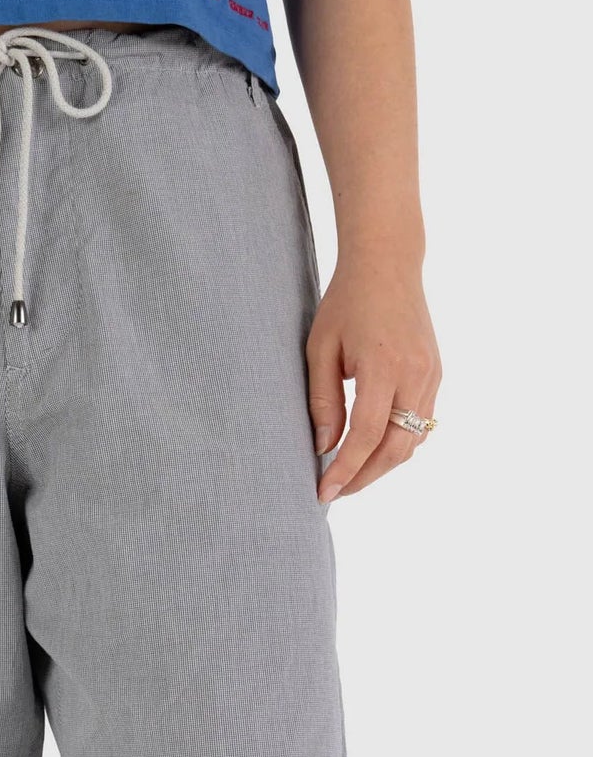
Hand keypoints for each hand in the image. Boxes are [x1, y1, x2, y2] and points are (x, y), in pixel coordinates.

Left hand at [307, 254, 439, 501]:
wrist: (388, 263)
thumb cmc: (346, 302)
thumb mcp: (321, 349)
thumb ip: (323, 400)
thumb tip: (325, 448)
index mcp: (384, 366)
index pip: (366, 436)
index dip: (345, 470)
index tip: (324, 493)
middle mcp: (416, 374)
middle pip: (395, 448)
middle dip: (364, 477)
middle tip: (335, 492)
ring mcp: (431, 374)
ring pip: (412, 441)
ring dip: (382, 466)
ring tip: (350, 476)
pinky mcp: (436, 373)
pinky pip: (421, 424)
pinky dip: (397, 444)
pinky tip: (372, 451)